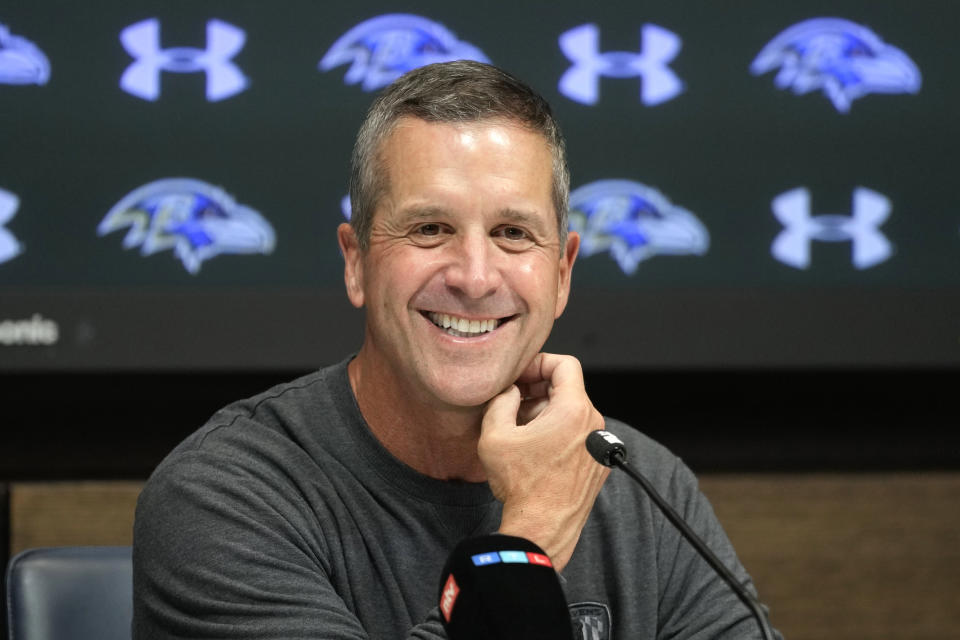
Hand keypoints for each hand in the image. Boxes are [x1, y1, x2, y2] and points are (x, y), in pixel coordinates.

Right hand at [479, 353, 608, 571]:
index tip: (519, 377)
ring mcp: (598, 446)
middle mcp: (594, 425)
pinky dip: (558, 433)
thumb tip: (510, 390)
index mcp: (574, 410)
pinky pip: (578, 435)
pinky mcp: (598, 465)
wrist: (542, 528)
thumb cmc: (522, 485)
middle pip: (568, 389)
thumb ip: (501, 399)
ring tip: (518, 431)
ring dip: (545, 413)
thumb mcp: (495, 434)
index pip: (565, 364)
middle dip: (537, 391)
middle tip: (511, 403)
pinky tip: (534, 450)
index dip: (538, 363)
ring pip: (572, 413)